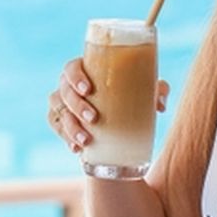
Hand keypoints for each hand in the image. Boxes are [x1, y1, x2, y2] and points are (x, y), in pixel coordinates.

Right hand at [47, 59, 169, 153]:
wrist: (119, 118)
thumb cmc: (130, 95)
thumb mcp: (145, 91)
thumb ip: (156, 90)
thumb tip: (159, 104)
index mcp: (86, 70)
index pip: (72, 68)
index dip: (76, 77)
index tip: (88, 90)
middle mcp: (69, 85)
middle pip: (64, 92)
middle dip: (77, 106)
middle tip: (93, 118)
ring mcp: (63, 103)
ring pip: (58, 112)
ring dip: (70, 127)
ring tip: (86, 140)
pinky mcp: (60, 121)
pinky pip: (57, 128)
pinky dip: (65, 137)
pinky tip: (77, 148)